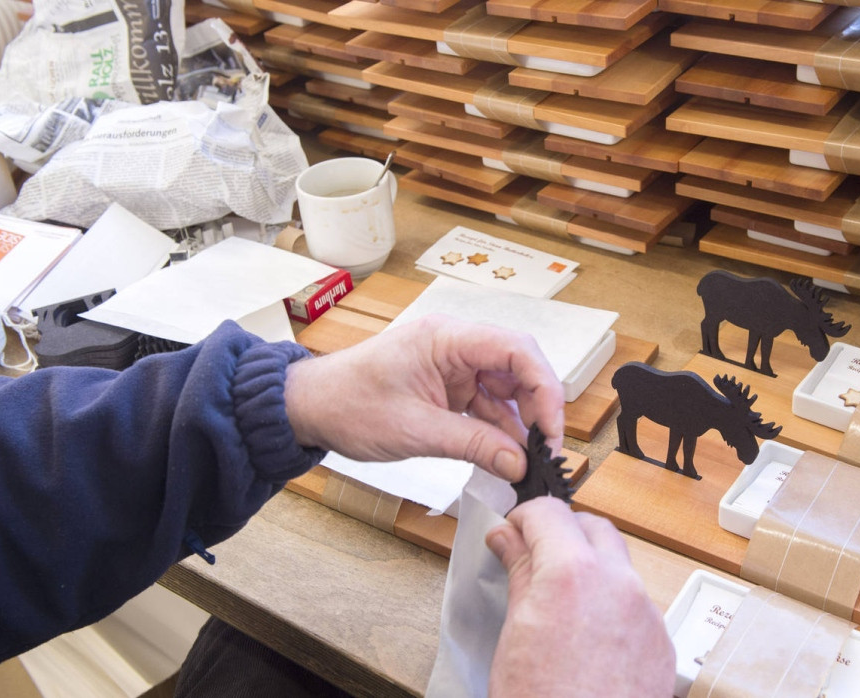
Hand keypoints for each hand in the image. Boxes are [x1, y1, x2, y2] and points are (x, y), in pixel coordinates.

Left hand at [283, 315, 563, 480]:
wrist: (309, 409)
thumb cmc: (347, 404)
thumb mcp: (414, 430)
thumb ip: (473, 445)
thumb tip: (518, 464)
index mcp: (446, 338)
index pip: (516, 350)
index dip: (544, 387)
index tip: (551, 428)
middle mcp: (455, 346)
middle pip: (518, 369)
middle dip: (537, 409)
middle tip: (545, 451)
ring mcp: (453, 368)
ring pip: (506, 391)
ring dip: (519, 426)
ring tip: (528, 462)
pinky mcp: (448, 389)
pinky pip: (486, 406)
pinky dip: (498, 432)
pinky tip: (507, 458)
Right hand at [486, 498, 675, 696]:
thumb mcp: (513, 634)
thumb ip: (519, 574)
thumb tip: (508, 539)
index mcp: (573, 574)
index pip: (550, 513)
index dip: (524, 518)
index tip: (511, 532)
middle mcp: (618, 584)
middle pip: (594, 528)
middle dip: (564, 535)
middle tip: (533, 557)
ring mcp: (646, 613)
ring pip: (621, 565)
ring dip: (591, 568)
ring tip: (560, 602)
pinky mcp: (662, 644)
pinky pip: (637, 604)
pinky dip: (612, 604)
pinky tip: (588, 636)